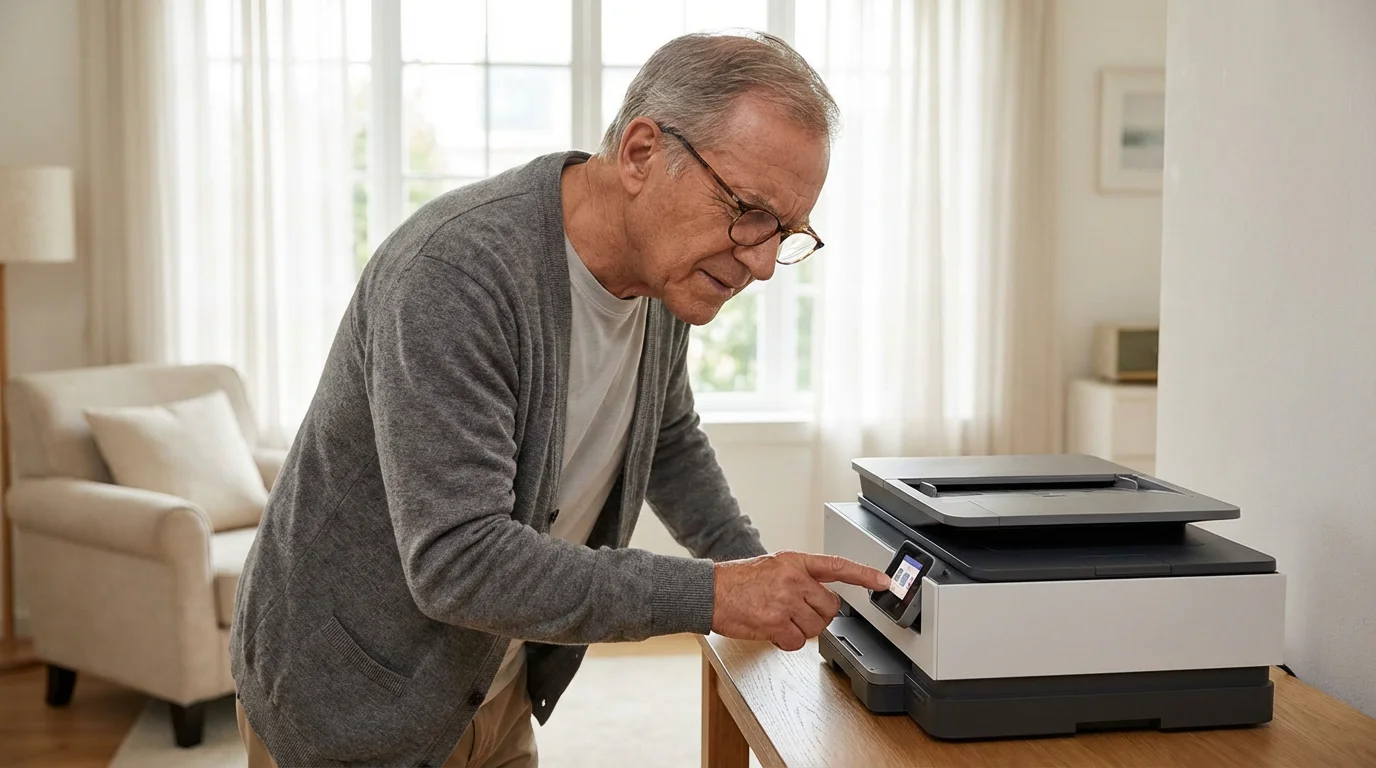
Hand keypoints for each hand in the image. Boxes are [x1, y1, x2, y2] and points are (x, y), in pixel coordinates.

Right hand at [710, 551, 890, 651]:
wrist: (710, 591)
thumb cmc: (738, 581)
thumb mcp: (773, 567)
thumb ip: (799, 578)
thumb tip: (822, 598)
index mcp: (795, 561)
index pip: (838, 566)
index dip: (864, 575)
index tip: (884, 582)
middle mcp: (794, 578)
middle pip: (830, 607)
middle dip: (816, 615)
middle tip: (794, 612)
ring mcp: (785, 600)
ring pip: (815, 627)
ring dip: (799, 630)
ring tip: (777, 618)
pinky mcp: (776, 621)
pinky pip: (796, 642)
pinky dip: (785, 641)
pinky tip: (771, 629)